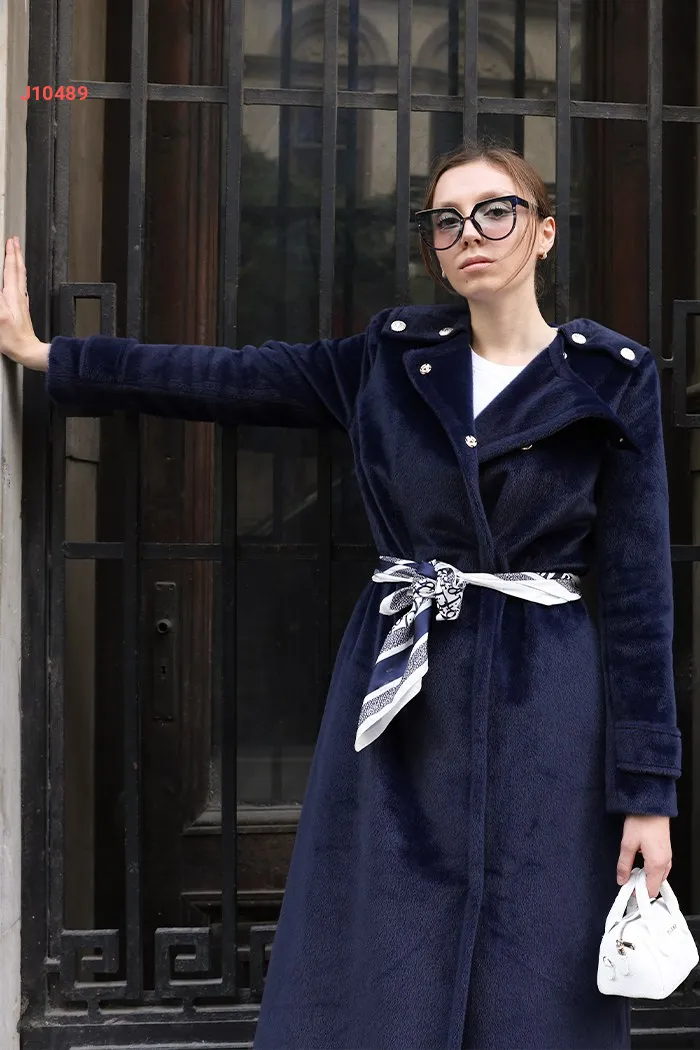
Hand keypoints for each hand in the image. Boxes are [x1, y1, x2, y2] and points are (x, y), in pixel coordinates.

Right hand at [0, 236, 49, 369]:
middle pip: (18, 270)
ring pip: (21, 277)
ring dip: (18, 263)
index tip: (9, 241)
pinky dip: (18, 276)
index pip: (11, 269)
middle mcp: (19, 296)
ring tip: (16, 254)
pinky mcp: (21, 308)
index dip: (10, 254)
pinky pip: (20, 285)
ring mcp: (21, 302)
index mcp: (12, 295)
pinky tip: (17, 278)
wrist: (27, 350)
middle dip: (16, 253)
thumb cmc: (13, 338)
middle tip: (15, 241)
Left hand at [617, 814, 671, 897]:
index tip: (628, 889)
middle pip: (656, 884)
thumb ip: (624, 865)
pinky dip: (651, 869)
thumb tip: (621, 879)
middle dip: (642, 885)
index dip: (639, 893)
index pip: (651, 890)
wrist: (652, 805)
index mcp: (657, 864)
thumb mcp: (627, 844)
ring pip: (659, 876)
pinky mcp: (666, 851)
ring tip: (632, 869)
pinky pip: (661, 867)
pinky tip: (640, 862)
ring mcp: (667, 856)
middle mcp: (665, 862)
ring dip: (646, 877)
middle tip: (627, 878)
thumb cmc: (642, 822)